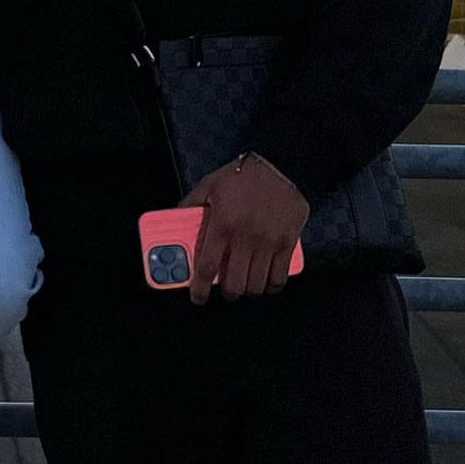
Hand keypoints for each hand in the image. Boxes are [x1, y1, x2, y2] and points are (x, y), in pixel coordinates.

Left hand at [180, 155, 309, 305]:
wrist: (281, 166)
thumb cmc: (242, 176)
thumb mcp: (210, 185)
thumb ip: (192, 204)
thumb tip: (176, 218)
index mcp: (222, 225)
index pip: (207, 267)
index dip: (200, 289)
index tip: (197, 297)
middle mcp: (245, 239)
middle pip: (234, 285)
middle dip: (227, 294)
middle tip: (225, 290)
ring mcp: (268, 244)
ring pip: (257, 286)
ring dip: (248, 290)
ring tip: (245, 284)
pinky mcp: (287, 245)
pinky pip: (279, 278)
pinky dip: (271, 286)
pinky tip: (266, 281)